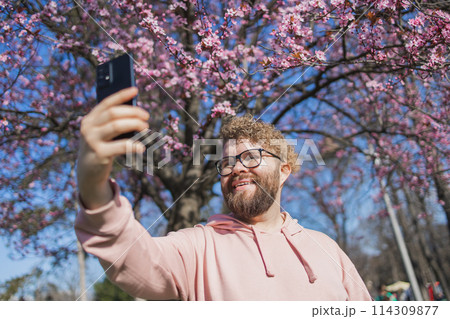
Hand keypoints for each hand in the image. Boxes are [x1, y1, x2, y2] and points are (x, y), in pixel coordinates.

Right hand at [77, 87, 148, 208]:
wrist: (88, 173)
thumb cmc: (101, 148)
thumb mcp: (103, 134)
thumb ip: (113, 123)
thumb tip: (136, 113)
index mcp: (90, 119)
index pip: (106, 103)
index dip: (121, 95)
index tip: (135, 90)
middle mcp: (88, 128)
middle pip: (113, 113)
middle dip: (133, 112)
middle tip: (146, 116)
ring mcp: (92, 141)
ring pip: (117, 125)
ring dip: (135, 124)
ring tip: (145, 128)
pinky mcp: (100, 154)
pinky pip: (121, 146)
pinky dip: (134, 145)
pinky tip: (141, 147)